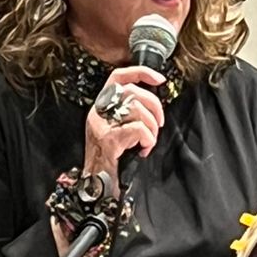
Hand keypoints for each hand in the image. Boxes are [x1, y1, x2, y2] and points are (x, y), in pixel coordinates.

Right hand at [83, 65, 164, 199]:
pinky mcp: (109, 139)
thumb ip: (129, 113)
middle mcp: (98, 111)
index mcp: (101, 106)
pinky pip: (137, 128)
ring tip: (149, 141)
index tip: (159, 79)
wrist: (96, 183)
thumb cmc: (111, 158)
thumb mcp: (118, 128)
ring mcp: (101, 124)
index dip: (141, 73)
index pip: (118, 76)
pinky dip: (147, 138)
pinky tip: (144, 149)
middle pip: (133, 92)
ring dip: (152, 126)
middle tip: (159, 123)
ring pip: (137, 109)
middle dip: (155, 106)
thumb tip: (154, 105)